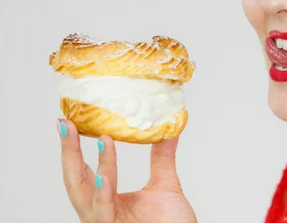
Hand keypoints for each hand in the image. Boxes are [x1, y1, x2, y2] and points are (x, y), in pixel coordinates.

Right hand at [58, 119, 197, 222]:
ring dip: (92, 166)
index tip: (71, 123)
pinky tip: (103, 178)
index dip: (74, 150)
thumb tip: (168, 129)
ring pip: (86, 195)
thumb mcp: (166, 185)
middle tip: (67, 125)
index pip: (84, 172)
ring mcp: (104, 222)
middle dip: (69, 152)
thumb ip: (163, 158)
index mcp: (107, 200)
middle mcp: (100, 212)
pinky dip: (102, 194)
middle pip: (75, 180)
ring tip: (102, 139)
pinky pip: (103, 212)